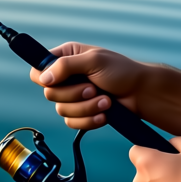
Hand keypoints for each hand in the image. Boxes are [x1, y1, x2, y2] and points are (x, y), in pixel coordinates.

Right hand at [28, 42, 180, 139]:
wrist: (142, 94)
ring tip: (105, 101)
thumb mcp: (94, 61)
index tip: (57, 82)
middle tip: (93, 88)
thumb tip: (44, 78)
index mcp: (66, 58)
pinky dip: (90, 120)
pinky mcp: (82, 113)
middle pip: (50, 94)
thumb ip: (65, 66)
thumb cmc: (123, 72)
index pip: (38, 70)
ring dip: (86, 108)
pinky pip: (73, 123)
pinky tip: (104, 114)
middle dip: (74, 95)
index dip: (44, 79)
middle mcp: (67, 77)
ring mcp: (74, 96)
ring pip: (62, 111)